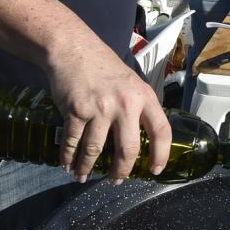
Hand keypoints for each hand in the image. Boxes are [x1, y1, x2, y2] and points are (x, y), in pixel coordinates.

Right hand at [43, 39, 167, 183]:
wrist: (73, 49)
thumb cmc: (103, 66)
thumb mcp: (131, 82)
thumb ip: (138, 106)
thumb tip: (141, 136)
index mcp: (144, 97)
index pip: (161, 130)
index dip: (161, 154)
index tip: (156, 170)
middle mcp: (125, 104)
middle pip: (129, 149)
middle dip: (122, 171)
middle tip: (116, 180)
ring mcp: (100, 108)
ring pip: (96, 150)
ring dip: (87, 168)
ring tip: (83, 176)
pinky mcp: (76, 110)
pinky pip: (72, 141)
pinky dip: (68, 157)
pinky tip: (67, 165)